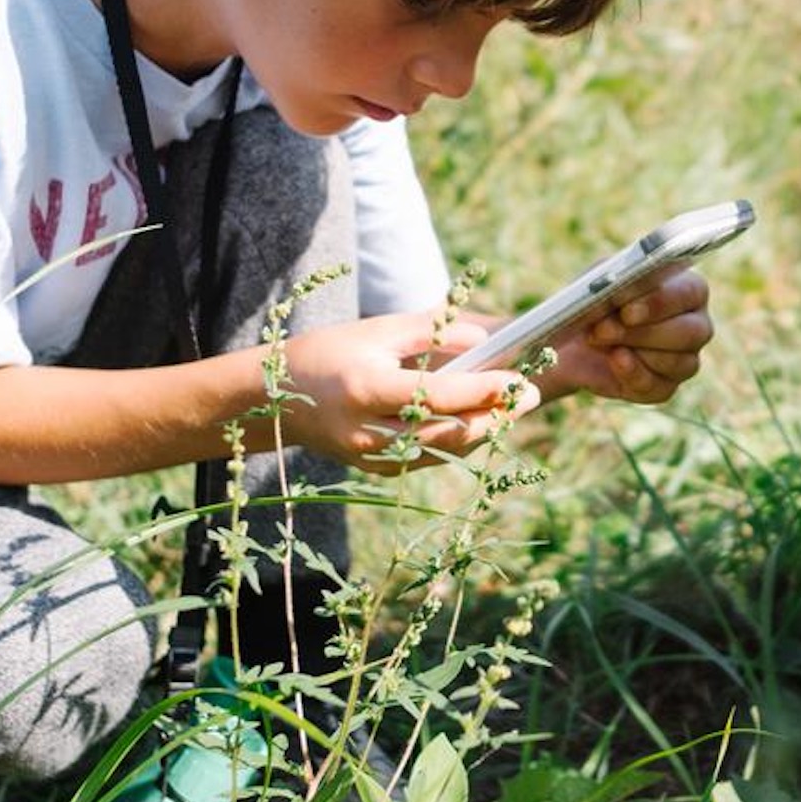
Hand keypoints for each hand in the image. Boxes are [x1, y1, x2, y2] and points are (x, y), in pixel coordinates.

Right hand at [279, 313, 539, 471]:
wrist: (271, 400)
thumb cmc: (326, 353)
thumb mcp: (374, 330)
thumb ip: (429, 332)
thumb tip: (483, 341)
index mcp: (365, 390)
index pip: (438, 396)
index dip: (484, 392)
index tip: (520, 381)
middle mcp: (368, 432)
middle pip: (447, 433)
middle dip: (495, 416)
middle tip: (529, 396)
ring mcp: (370, 458)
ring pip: (442, 451)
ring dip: (483, 431)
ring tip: (513, 408)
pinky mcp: (374, 471)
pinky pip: (427, 458)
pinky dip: (457, 442)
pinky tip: (480, 422)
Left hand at [541, 266, 714, 403]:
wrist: (575, 342)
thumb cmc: (596, 303)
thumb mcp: (599, 285)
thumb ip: (612, 283)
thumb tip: (618, 290)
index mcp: (689, 290)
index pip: (690, 293)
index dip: (659, 303)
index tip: (627, 311)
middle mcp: (697, 325)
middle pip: (690, 332)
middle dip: (643, 332)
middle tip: (604, 330)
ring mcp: (686, 360)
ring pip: (677, 362)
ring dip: (633, 350)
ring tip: (599, 340)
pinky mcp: (667, 387)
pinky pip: (659, 387)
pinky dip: (632, 374)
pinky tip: (614, 360)